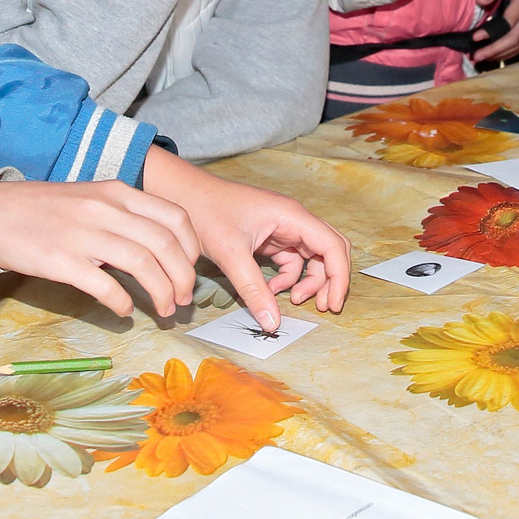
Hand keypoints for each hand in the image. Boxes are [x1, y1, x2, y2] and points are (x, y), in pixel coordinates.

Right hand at [0, 178, 201, 320]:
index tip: (190, 270)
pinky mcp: (62, 260)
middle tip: (183, 300)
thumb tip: (162, 250)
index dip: (191, 249)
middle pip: (164, 244)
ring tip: (163, 310)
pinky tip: (124, 311)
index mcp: (117, 192)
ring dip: (161, 293)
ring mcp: (84, 234)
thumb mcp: (92, 198)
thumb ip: (126, 216)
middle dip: (183, 278)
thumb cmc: (46, 210)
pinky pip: (106, 286)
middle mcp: (105, 209)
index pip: (175, 217)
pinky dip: (123, 303)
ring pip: (142, 265)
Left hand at [141, 148, 350, 332]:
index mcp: (291, 215)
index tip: (333, 304)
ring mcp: (281, 228)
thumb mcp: (231, 253)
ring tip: (293, 300)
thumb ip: (254, 289)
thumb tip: (273, 323)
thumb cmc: (206, 211)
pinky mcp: (268, 237)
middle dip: (329, 280)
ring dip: (307, 281)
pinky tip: (271, 290)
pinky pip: (290, 261)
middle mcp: (292, 219)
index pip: (332, 246)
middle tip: (324, 307)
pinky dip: (286, 278)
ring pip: (310, 258)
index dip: (339, 277)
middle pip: (328, 251)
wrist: (180, 194)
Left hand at [473, 0, 518, 62]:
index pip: (508, 23)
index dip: (491, 33)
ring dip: (501, 54)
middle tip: (476, 56)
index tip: (475, 38)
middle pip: (514, 38)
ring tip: (483, 58)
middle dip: (495, 50)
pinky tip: (495, 54)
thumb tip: (480, 2)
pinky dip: (508, 51)